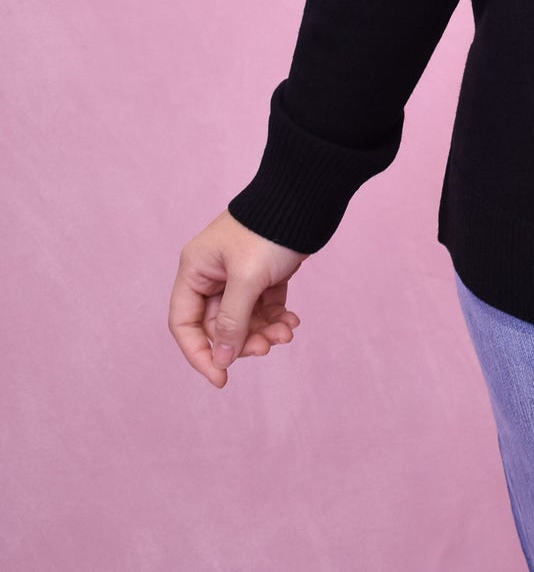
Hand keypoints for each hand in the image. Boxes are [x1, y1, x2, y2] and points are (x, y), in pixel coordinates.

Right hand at [168, 209, 308, 387]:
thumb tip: (222, 359)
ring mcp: (239, 273)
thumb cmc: (269, 230)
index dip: (199, 353)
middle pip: (219, 325)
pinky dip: (275, 318)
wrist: (307, 196)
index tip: (221, 378)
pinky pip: (264, 307)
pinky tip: (292, 322)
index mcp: (196, 270)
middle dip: (242, 341)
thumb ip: (232, 321)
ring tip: (286, 332)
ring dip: (263, 332)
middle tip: (268, 347)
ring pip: (244, 319)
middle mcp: (213, 273)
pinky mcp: (265, 273)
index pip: (185, 323)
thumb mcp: (247, 278)